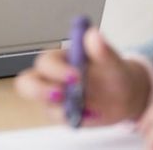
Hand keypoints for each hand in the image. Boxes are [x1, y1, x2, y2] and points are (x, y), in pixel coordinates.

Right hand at [15, 28, 151, 125]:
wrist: (125, 95)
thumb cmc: (113, 73)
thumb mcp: (112, 62)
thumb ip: (102, 50)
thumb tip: (93, 34)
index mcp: (60, 58)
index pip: (45, 62)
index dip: (56, 70)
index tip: (76, 76)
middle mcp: (51, 77)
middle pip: (27, 83)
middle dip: (39, 90)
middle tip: (61, 95)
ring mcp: (54, 97)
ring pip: (41, 103)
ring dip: (57, 108)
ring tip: (79, 109)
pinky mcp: (60, 113)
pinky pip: (58, 119)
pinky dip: (73, 118)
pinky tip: (91, 113)